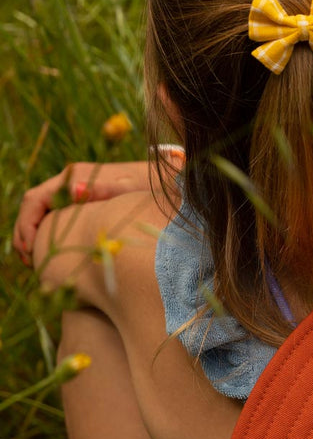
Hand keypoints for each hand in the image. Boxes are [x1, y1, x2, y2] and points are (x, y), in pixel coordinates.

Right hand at [13, 161, 152, 265]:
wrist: (161, 179)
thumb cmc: (146, 186)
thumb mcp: (127, 190)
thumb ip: (103, 191)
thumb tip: (75, 191)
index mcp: (73, 177)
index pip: (34, 200)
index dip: (26, 226)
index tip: (31, 250)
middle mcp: (68, 181)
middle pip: (31, 207)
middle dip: (24, 234)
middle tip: (30, 262)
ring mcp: (73, 189)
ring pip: (39, 212)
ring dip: (32, 235)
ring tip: (35, 262)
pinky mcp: (81, 199)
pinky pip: (54, 216)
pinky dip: (46, 234)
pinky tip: (52, 254)